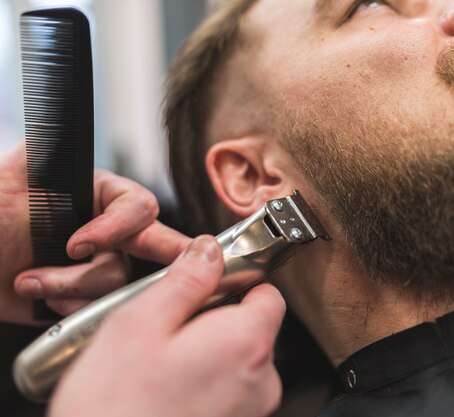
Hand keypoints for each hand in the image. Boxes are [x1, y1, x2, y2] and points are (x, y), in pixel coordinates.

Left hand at [0, 140, 189, 324]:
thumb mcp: (16, 172)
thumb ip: (48, 146)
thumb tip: (64, 108)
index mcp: (98, 195)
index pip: (138, 207)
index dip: (116, 228)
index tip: (77, 245)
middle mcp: (106, 230)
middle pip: (154, 242)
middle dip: (173, 253)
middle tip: (191, 263)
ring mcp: (96, 266)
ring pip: (117, 282)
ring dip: (71, 286)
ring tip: (29, 281)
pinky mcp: (82, 298)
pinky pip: (98, 308)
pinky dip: (68, 307)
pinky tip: (38, 296)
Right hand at [49, 236, 285, 416]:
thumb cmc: (113, 409)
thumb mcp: (139, 324)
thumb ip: (185, 280)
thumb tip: (209, 250)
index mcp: (245, 343)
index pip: (269, 294)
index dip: (239, 283)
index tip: (208, 285)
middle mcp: (260, 380)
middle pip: (252, 328)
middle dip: (216, 320)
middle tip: (168, 329)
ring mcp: (249, 410)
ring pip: (237, 361)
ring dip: (207, 354)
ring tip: (162, 366)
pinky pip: (228, 391)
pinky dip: (204, 384)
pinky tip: (167, 390)